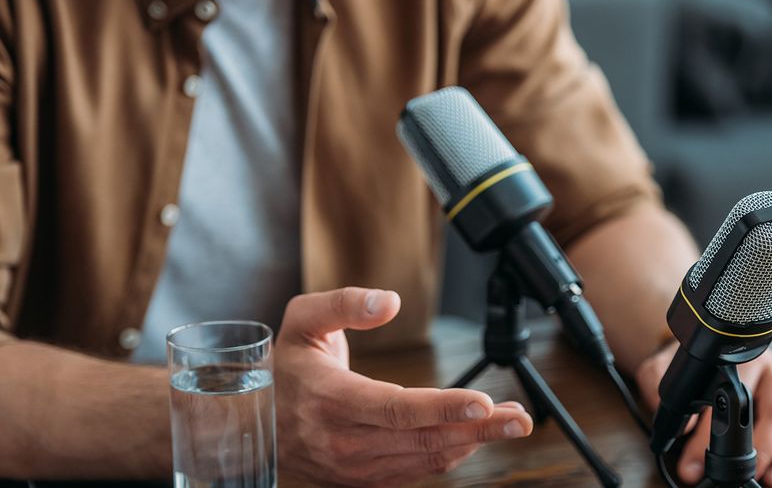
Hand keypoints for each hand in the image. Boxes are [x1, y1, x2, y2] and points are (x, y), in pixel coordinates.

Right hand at [274, 287, 533, 485]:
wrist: (250, 422)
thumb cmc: (284, 366)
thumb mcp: (301, 319)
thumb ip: (344, 304)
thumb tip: (389, 302)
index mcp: (331, 399)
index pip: (397, 408)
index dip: (444, 408)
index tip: (484, 402)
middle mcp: (343, 440)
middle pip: (422, 438)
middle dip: (478, 429)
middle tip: (520, 419)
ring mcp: (353, 466)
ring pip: (424, 459)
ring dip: (473, 443)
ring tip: (510, 423)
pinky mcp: (362, 479)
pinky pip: (415, 471)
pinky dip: (451, 454)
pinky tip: (476, 436)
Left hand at [637, 344, 771, 486]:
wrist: (713, 346)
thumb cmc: (696, 364)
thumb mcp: (666, 365)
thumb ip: (657, 384)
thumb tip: (673, 422)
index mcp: (740, 361)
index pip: (729, 401)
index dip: (710, 439)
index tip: (695, 466)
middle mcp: (771, 370)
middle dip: (761, 449)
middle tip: (740, 474)